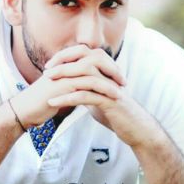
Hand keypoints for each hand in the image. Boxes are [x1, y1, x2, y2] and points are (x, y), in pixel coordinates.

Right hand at [8, 46, 122, 128]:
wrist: (23, 111)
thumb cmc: (40, 102)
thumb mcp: (60, 90)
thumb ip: (73, 86)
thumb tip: (87, 89)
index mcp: (65, 63)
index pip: (90, 56)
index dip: (106, 64)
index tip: (117, 76)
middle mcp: (65, 65)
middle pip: (94, 57)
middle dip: (111, 68)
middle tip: (123, 81)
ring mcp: (63, 73)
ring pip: (92, 69)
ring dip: (109, 79)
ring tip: (121, 90)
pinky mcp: (62, 85)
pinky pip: (87, 83)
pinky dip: (102, 89)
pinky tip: (111, 97)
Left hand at [43, 44, 160, 147]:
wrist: (136, 130)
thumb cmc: (117, 114)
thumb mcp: (99, 98)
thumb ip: (88, 90)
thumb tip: (73, 87)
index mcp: (106, 72)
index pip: (85, 54)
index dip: (67, 56)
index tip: (50, 64)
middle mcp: (109, 76)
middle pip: (85, 59)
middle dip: (64, 63)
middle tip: (47, 71)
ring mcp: (110, 87)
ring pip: (85, 74)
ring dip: (64, 77)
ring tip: (47, 83)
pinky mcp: (110, 101)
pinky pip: (86, 95)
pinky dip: (68, 97)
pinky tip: (54, 102)